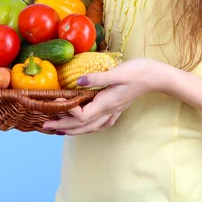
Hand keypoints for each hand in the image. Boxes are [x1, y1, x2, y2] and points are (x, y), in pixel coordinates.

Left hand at [42, 57, 168, 134]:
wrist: (156, 77)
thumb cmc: (138, 72)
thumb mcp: (118, 72)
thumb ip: (97, 78)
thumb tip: (79, 82)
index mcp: (106, 102)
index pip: (82, 115)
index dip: (68, 112)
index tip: (57, 102)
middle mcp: (108, 110)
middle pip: (82, 126)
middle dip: (63, 127)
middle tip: (45, 127)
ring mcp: (113, 111)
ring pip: (90, 128)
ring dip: (73, 130)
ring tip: (59, 129)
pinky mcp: (117, 109)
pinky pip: (100, 124)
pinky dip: (88, 127)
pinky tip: (85, 125)